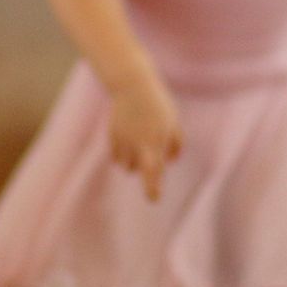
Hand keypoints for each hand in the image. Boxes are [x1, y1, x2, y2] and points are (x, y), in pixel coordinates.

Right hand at [108, 76, 182, 201]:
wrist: (133, 86)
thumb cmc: (159, 105)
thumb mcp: (174, 123)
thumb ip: (175, 145)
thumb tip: (168, 161)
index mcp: (154, 142)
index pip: (152, 171)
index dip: (152, 188)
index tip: (153, 200)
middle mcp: (136, 143)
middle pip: (135, 170)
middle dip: (142, 170)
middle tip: (150, 161)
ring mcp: (122, 139)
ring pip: (124, 165)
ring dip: (132, 162)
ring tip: (139, 148)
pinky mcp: (112, 134)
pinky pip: (115, 155)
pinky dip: (122, 155)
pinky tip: (128, 144)